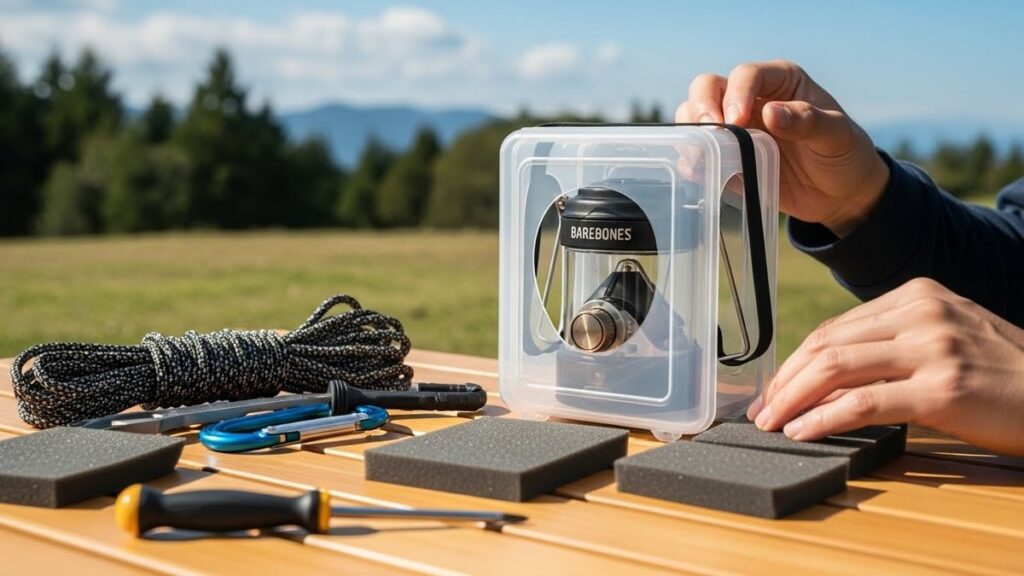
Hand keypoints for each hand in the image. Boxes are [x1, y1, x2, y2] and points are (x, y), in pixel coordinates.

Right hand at [676, 60, 889, 236]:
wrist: (840, 194)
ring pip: (694, 116)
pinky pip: (698, 154)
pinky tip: (703, 172)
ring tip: (703, 153)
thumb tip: (772, 113)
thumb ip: (808, 121)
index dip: (737, 94)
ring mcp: (735, 129)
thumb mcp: (837, 135)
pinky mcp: (727, 158)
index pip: (746, 75)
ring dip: (692, 132)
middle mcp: (751, 99)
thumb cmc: (844, 154)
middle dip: (701, 106)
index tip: (738, 120)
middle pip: (708, 88)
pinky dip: (693, 161)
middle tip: (710, 131)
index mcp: (780, 82)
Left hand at [747, 278, 1023, 455]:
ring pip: (837, 367)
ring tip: (773, 423)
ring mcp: (933, 346)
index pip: (836, 328)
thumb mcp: (946, 338)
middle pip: (828, 344)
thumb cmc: (1001, 374)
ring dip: (794, 399)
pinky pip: (865, 401)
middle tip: (762, 411)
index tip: (774, 388)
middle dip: (786, 381)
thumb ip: (892, 343)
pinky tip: (804, 431)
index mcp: (917, 294)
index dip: (796, 361)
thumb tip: (827, 374)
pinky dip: (824, 417)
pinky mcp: (942, 387)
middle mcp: (921, 312)